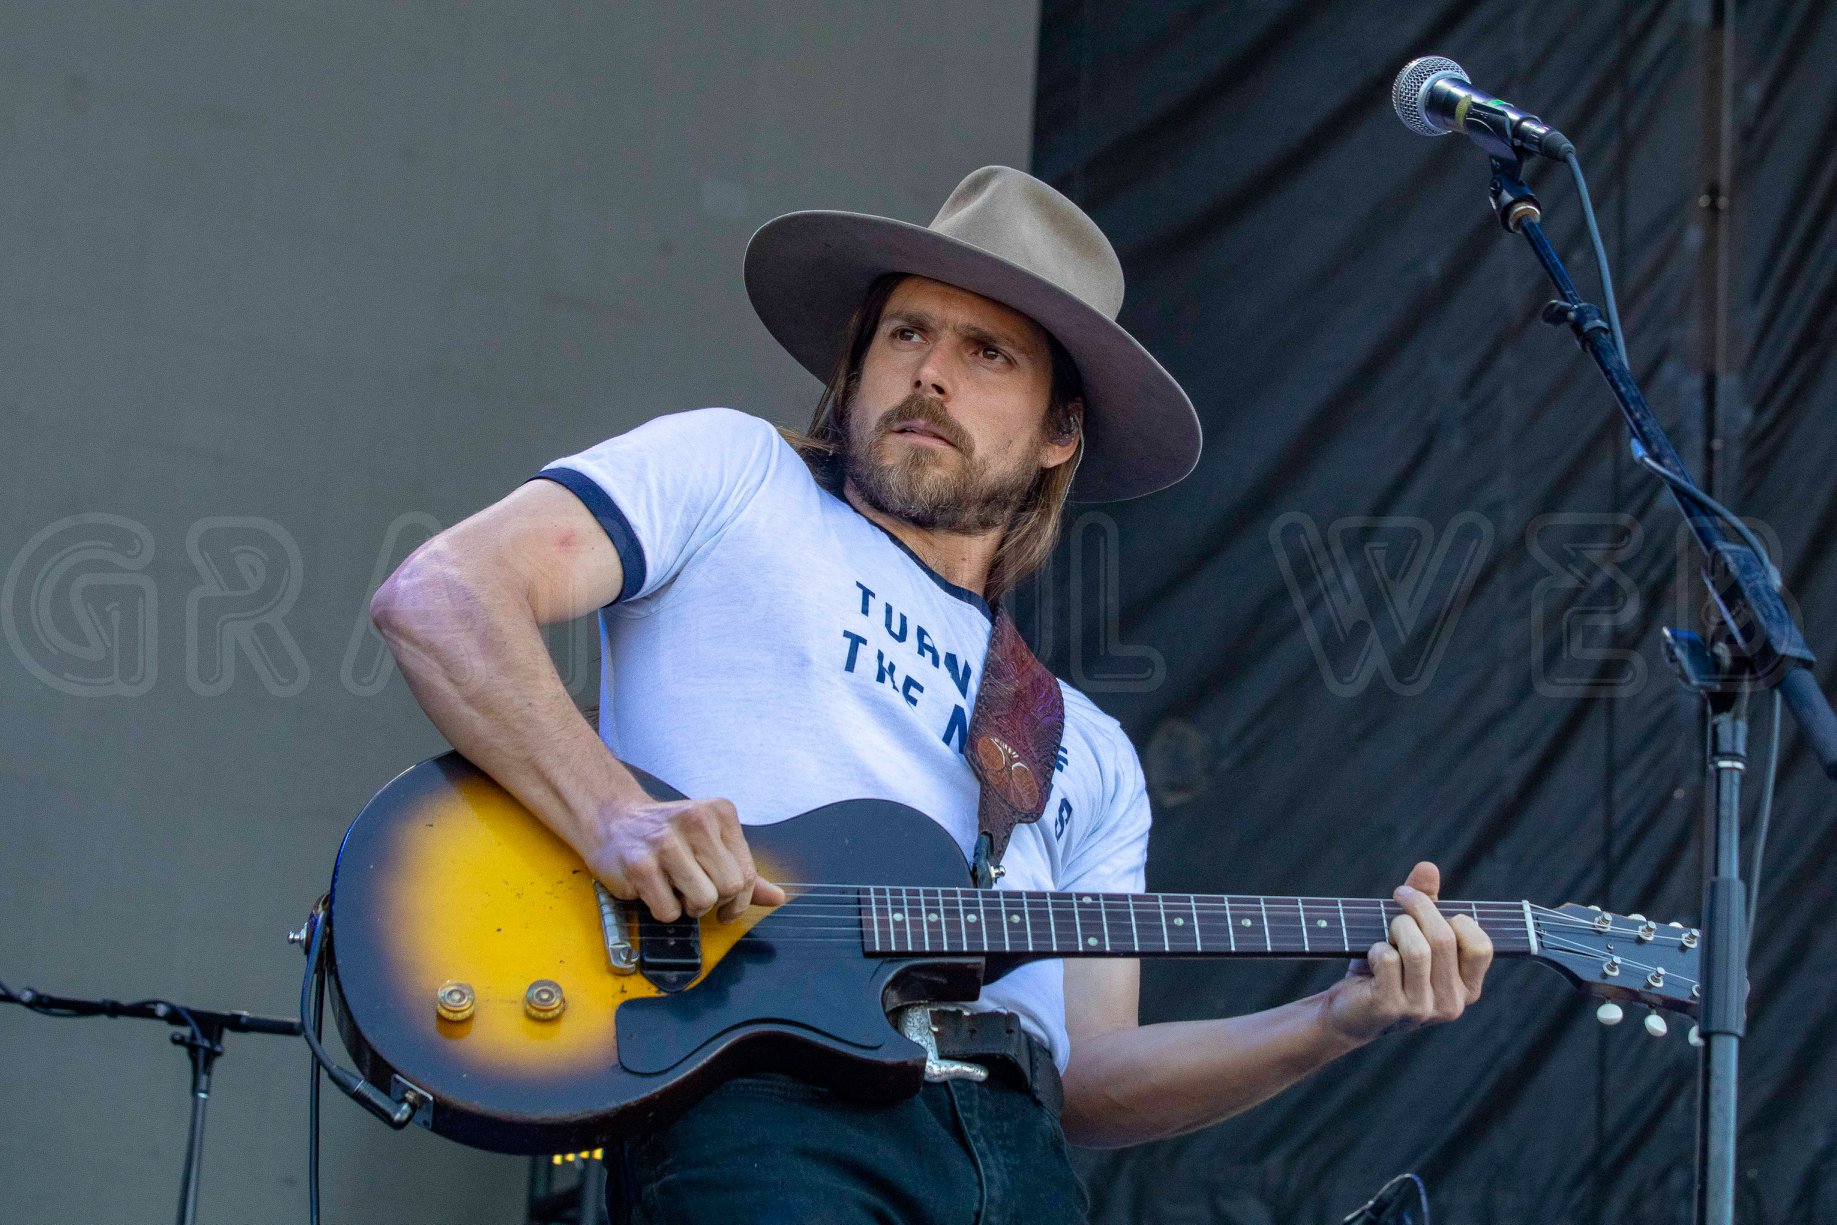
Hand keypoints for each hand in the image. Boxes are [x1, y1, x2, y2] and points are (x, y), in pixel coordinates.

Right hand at [585, 795, 786, 922]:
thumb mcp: (710, 843)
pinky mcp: (640, 864)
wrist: (614, 821)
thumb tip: (778, 898)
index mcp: (720, 812)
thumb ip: (744, 871)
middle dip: (714, 902)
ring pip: (702, 901)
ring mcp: (666, 842)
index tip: (725, 904)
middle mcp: (696, 820)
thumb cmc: (668, 836)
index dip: (739, 899)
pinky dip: (664, 910)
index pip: (748, 873)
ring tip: (674, 888)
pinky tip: (654, 888)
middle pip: (729, 888)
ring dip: (688, 907)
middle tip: (694, 891)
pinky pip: (669, 911)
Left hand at [1318, 861, 1492, 1045]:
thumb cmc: (1385, 969)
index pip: (1481, 946)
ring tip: (1386, 931)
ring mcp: (1422, 1010)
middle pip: (1443, 939)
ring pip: (1417, 949)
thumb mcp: (1409, 934)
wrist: (1349, 1011)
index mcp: (1467, 987)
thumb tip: (1428, 867)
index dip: (1455, 918)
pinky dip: (1377, 948)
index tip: (1427, 903)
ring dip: (1397, 927)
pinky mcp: (1391, 1008)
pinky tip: (1371, 957)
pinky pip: (1388, 960)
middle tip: (1399, 897)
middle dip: (1417, 908)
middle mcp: (1452, 1004)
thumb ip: (1425, 901)